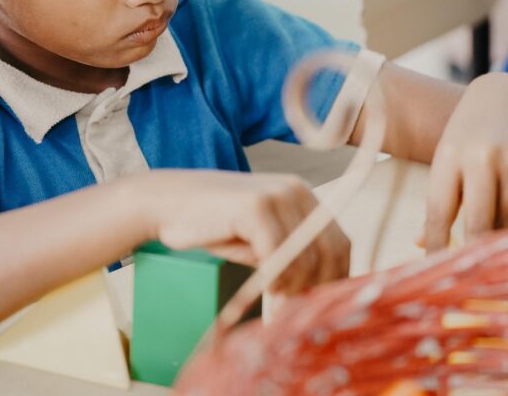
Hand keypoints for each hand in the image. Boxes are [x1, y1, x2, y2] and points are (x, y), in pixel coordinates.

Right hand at [132, 171, 350, 294]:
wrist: (167, 204)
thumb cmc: (214, 227)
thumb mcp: (261, 242)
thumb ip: (291, 258)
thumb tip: (322, 299)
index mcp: (304, 197)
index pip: (340, 244)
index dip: (335, 281)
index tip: (319, 310)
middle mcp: (296, 190)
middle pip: (331, 251)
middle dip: (317, 290)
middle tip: (296, 317)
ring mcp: (277, 194)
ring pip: (307, 257)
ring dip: (294, 290)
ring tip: (275, 306)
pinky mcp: (255, 205)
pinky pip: (278, 253)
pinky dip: (275, 278)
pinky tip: (264, 288)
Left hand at [424, 72, 507, 251]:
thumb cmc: (468, 135)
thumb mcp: (446, 158)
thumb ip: (439, 200)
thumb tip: (421, 243)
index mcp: (450, 156)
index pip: (440, 212)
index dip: (436, 245)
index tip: (435, 267)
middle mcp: (483, 158)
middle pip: (478, 223)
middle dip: (473, 252)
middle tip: (470, 271)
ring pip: (507, 222)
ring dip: (498, 237)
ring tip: (490, 239)